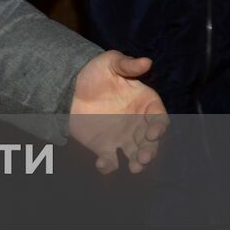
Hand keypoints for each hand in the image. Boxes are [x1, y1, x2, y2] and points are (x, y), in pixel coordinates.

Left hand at [68, 50, 167, 173]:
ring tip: (135, 167)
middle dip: (150, 150)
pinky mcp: (105, 147)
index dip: (159, 127)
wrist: (70, 86)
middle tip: (145, 157)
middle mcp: (138, 123)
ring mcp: (123, 137)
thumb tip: (147, 61)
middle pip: (151, 141)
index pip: (158, 118)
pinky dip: (109, 166)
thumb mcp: (110, 63)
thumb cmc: (94, 72)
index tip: (153, 133)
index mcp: (145, 104)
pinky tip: (103, 165)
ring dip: (138, 162)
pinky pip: (110, 160)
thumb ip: (127, 65)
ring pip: (136, 154)